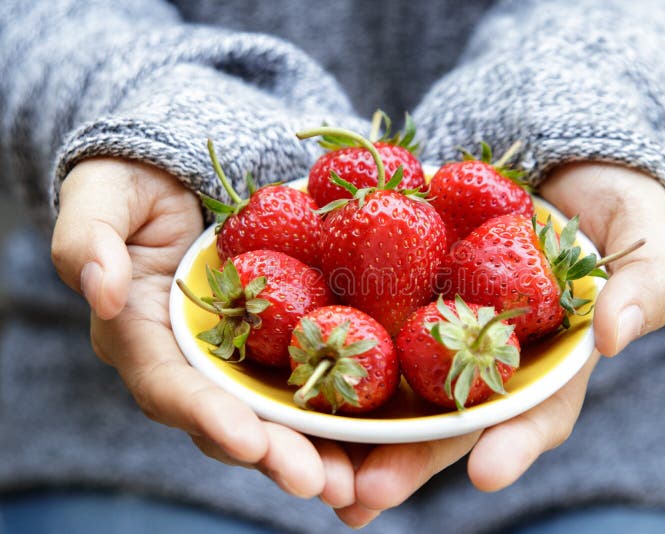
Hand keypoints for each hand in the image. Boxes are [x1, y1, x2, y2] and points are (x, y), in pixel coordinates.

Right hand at [50, 159, 355, 503]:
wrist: (176, 181)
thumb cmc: (132, 187)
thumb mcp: (101, 198)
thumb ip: (88, 239)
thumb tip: (101, 291)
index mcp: (138, 338)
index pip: (170, 388)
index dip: (207, 417)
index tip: (248, 441)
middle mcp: (186, 364)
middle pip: (228, 421)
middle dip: (272, 455)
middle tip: (319, 482)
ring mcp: (232, 359)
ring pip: (270, 416)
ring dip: (310, 452)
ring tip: (352, 481)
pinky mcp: (269, 345)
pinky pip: (301, 381)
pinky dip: (332, 411)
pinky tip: (370, 434)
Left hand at [333, 162, 664, 526]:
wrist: (559, 164)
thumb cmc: (615, 203)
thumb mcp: (643, 237)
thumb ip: (646, 286)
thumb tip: (616, 337)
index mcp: (551, 362)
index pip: (536, 415)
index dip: (511, 446)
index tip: (484, 474)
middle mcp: (491, 358)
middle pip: (449, 422)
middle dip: (410, 462)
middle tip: (365, 495)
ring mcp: (446, 327)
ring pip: (400, 390)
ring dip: (358, 435)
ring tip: (318, 474)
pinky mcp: (408, 294)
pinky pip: (369, 323)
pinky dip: (336, 355)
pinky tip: (295, 385)